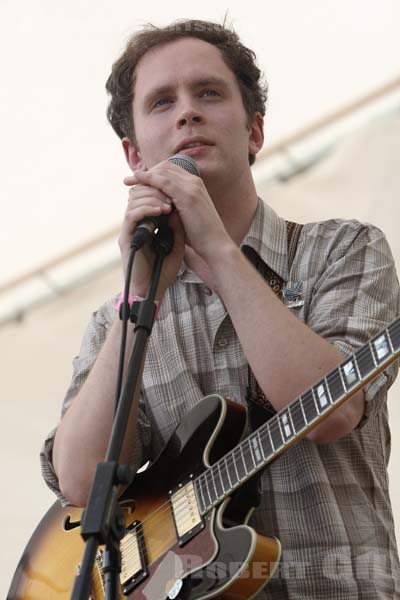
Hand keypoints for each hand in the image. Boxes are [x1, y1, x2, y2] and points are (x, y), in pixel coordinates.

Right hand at [119, 168, 184, 298]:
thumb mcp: (176, 244)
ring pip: (133, 200)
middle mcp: (135, 224)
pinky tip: (160, 211)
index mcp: (145, 223)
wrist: (152, 290)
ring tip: (168, 204)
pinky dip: (146, 209)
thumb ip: (176, 227)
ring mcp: (129, 230)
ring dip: (152, 198)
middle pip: (138, 193)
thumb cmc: (163, 271)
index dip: (159, 189)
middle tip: (172, 196)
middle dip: (156, 190)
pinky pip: (131, 216)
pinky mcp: (126, 238)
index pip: (146, 195)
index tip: (175, 191)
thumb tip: (178, 207)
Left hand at [123, 160, 231, 263]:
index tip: (140, 180)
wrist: (215, 245)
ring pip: (162, 172)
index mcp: (196, 185)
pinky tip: (136, 180)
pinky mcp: (187, 196)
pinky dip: (148, 179)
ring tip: (129, 181)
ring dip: (144, 175)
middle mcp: (195, 182)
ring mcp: (192, 187)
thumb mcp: (186, 216)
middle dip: (147, 171)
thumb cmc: (201, 236)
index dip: (155, 172)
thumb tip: (160, 208)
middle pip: (166, 167)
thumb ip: (175, 208)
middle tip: (131, 179)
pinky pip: (163, 182)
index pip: (172, 170)